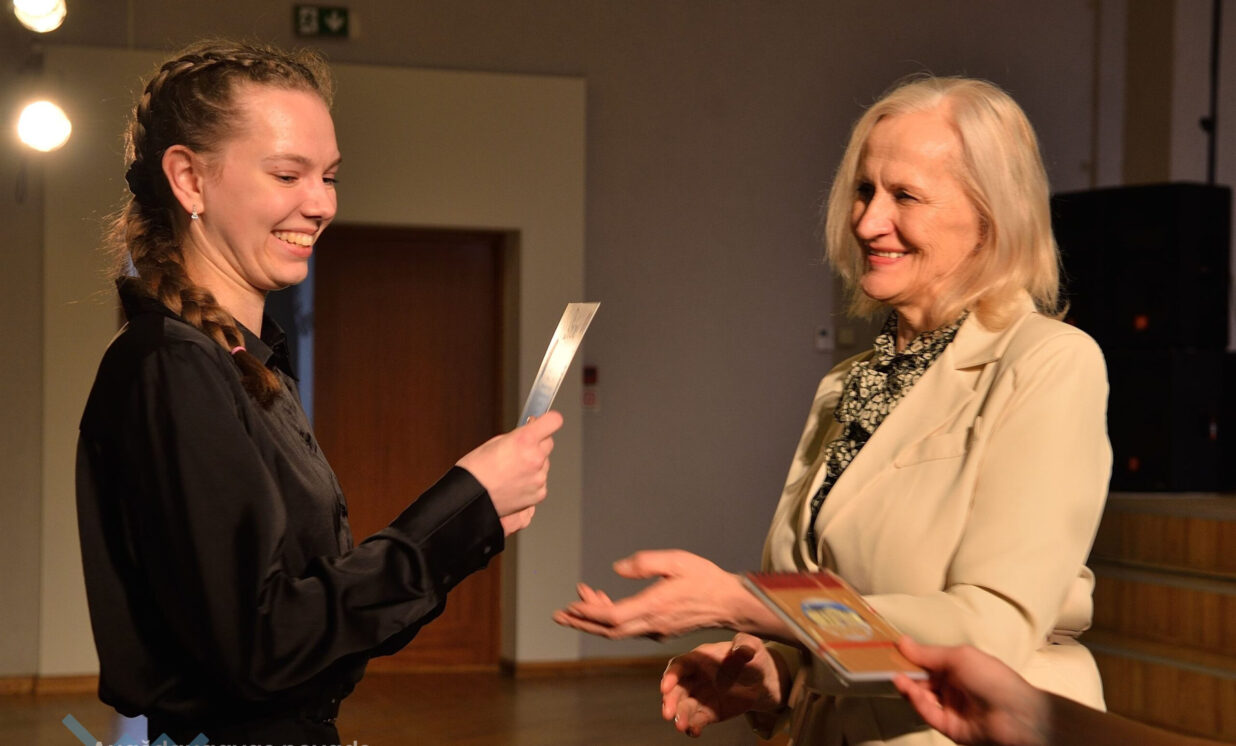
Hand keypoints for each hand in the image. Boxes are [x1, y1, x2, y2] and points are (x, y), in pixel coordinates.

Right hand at [456, 412, 561, 536]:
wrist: (469, 498)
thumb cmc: (475, 470)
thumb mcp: (495, 442)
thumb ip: (518, 436)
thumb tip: (530, 433)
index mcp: (525, 440)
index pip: (554, 421)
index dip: (548, 421)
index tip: (543, 423)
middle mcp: (535, 458)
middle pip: (549, 443)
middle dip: (538, 444)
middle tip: (520, 451)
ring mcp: (539, 478)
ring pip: (544, 464)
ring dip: (534, 464)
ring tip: (512, 472)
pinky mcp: (539, 494)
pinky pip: (540, 482)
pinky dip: (531, 481)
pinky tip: (515, 483)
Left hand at [551, 550, 747, 638]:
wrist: (730, 603)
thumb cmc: (705, 578)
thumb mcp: (677, 560)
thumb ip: (645, 563)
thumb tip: (617, 569)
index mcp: (655, 606)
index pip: (613, 617)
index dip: (588, 612)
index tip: (569, 605)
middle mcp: (653, 624)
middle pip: (609, 630)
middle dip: (582, 622)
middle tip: (559, 615)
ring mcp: (657, 630)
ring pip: (618, 631)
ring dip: (595, 620)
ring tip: (576, 604)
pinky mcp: (661, 630)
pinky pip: (629, 628)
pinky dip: (611, 619)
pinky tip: (604, 603)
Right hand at [660, 633, 787, 737]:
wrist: (762, 680)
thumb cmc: (753, 657)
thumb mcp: (752, 645)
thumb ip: (746, 645)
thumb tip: (742, 651)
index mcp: (700, 659)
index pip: (679, 666)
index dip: (671, 676)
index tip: (665, 687)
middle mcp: (695, 678)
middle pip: (676, 689)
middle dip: (670, 701)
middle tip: (668, 713)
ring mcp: (700, 697)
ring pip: (684, 707)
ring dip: (680, 716)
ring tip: (682, 727)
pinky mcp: (708, 713)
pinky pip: (697, 720)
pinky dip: (694, 726)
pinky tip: (694, 731)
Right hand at [892, 637, 1049, 745]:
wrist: (1016, 716)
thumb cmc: (991, 678)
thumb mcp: (959, 657)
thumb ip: (928, 654)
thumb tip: (901, 641)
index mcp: (959, 668)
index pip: (929, 661)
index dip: (911, 657)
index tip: (890, 650)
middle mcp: (954, 687)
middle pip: (923, 680)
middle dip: (906, 672)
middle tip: (885, 665)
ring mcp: (951, 708)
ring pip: (922, 697)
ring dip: (909, 687)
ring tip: (896, 677)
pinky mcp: (948, 727)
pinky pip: (928, 713)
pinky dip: (917, 702)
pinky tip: (908, 689)